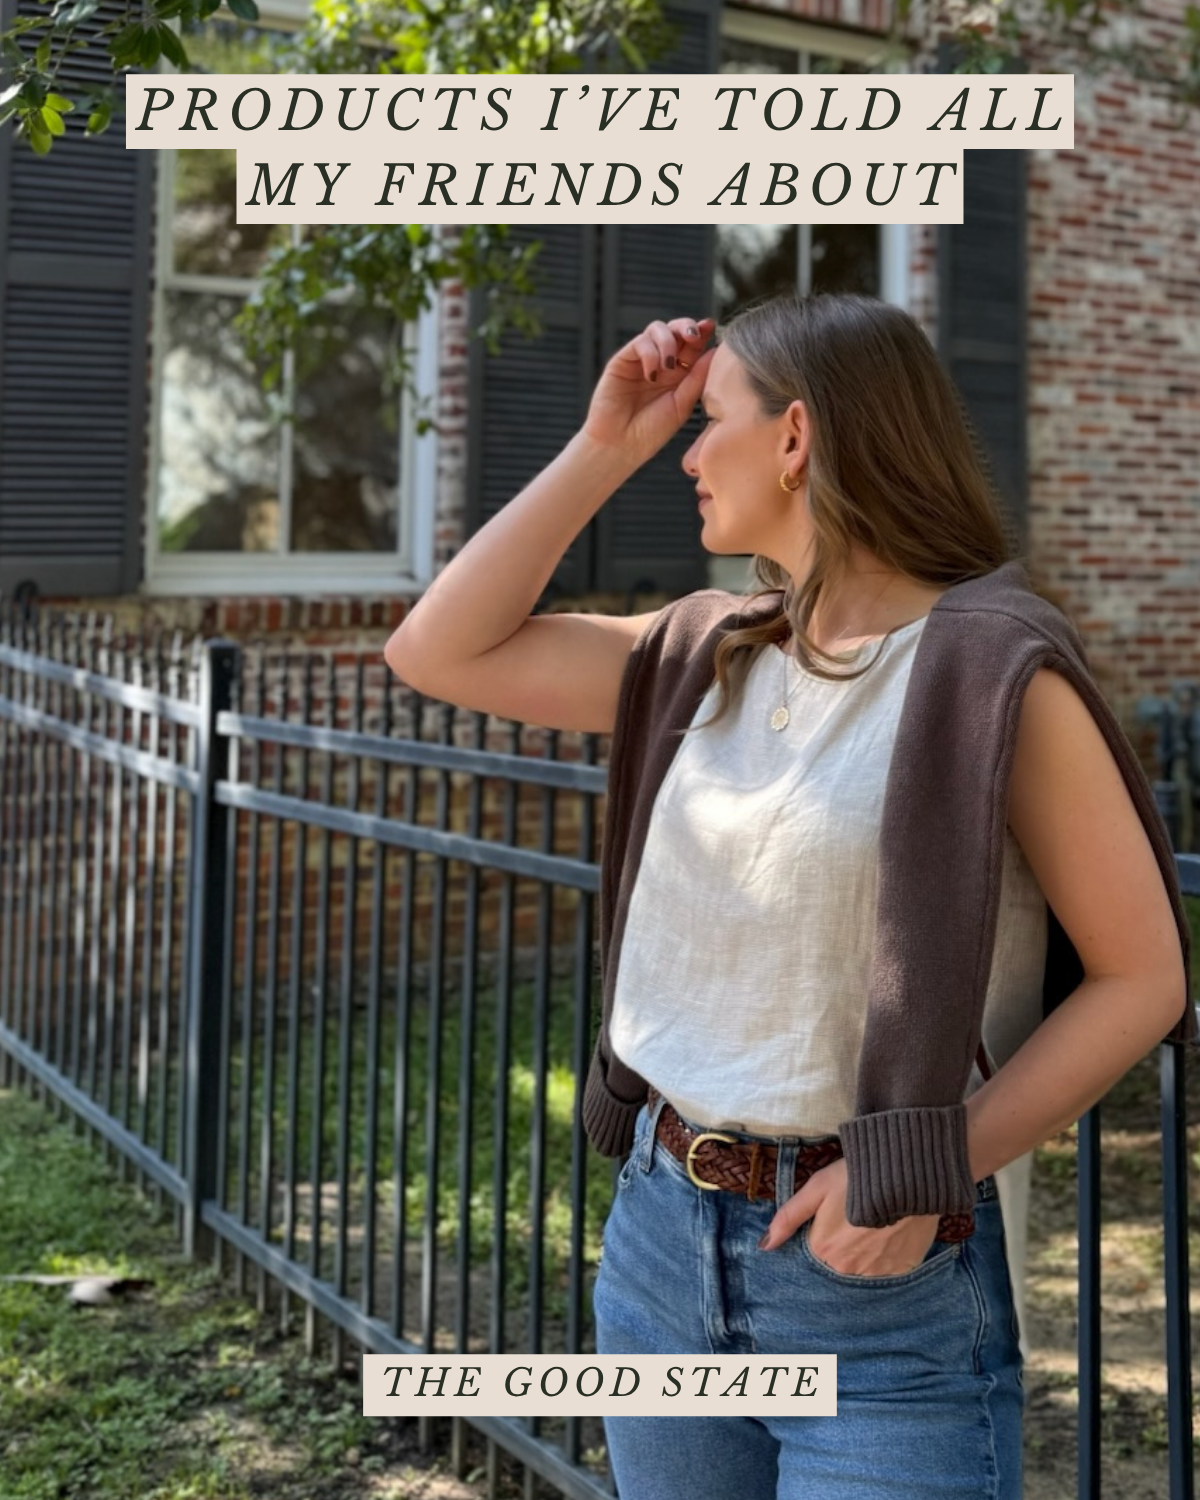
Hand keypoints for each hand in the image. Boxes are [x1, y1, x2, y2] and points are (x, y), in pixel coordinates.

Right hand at [582, 316, 716, 469]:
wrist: (621, 446)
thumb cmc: (651, 432)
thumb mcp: (682, 405)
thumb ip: (697, 378)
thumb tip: (714, 350)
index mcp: (679, 374)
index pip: (693, 345)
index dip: (702, 333)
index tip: (710, 327)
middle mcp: (661, 363)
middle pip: (676, 330)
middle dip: (687, 326)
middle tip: (693, 335)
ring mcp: (641, 360)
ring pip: (657, 330)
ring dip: (668, 341)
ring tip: (668, 366)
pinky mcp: (622, 361)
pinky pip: (640, 343)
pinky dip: (650, 353)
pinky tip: (652, 375)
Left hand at [758, 1158, 941, 1276]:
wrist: (905, 1176)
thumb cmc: (855, 1178)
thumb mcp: (816, 1189)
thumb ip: (789, 1218)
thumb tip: (765, 1246)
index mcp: (822, 1250)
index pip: (816, 1251)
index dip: (825, 1233)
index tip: (835, 1218)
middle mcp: (847, 1269)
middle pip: (838, 1262)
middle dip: (843, 1244)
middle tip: (855, 1218)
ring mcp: (876, 1273)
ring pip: (862, 1267)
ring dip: (865, 1252)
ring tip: (874, 1225)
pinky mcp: (901, 1270)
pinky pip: (887, 1270)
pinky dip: (886, 1256)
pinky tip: (890, 1234)